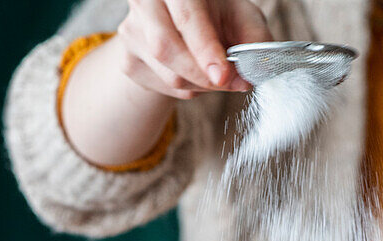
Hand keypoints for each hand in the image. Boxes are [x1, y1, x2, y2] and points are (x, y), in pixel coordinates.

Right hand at [117, 0, 272, 99]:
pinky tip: (194, 73)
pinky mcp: (128, 60)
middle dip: (202, 75)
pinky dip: (189, 90)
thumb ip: (254, 41)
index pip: (187, 17)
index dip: (205, 49)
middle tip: (228, 82)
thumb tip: (253, 74)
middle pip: (166, 48)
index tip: (223, 75)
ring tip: (214, 71)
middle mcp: (146, 2)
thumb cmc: (215, 16)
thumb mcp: (241, 18)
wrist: (180, 24)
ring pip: (169, 75)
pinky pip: (164, 88)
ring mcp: (132, 31)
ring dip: (201, 85)